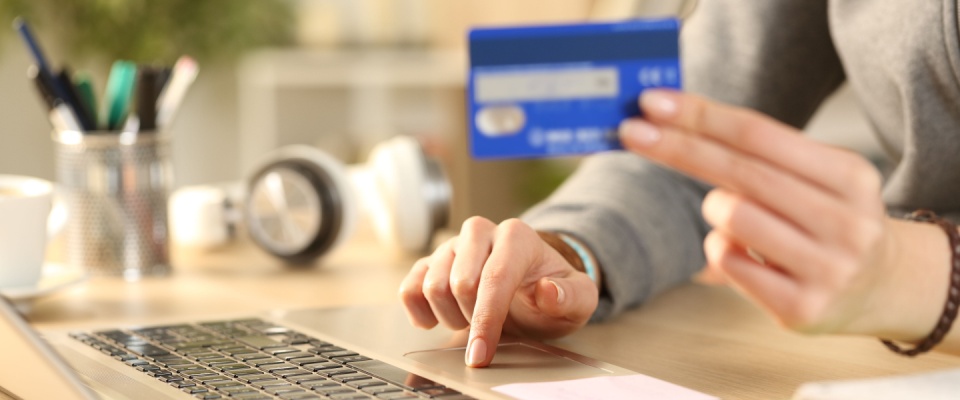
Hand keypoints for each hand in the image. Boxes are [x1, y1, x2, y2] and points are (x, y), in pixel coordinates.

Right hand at [398, 217, 597, 366]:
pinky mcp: (431, 261)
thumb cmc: (553, 292)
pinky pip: (409, 287)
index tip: (480, 353)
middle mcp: (480, 233)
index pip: (494, 278)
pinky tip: (437, 319)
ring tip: (471, 320)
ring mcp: (452, 246)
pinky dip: (419, 310)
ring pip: (431, 286)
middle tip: (489, 329)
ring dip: (449, 316)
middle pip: (458, 283)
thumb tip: (548, 292)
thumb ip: (571, 296)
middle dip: (471, 319)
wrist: (532, 285)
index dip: (486, 320)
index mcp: (516, 237)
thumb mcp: (578, 299)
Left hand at [619, 89, 899, 334]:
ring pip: (732, 218)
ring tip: (738, 219)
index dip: (700, 116)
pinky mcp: (802, 308)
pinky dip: (721, 251)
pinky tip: (748, 256)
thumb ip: (758, 153)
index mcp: (849, 175)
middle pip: (739, 172)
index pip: (758, 134)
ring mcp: (827, 268)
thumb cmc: (826, 220)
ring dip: (716, 211)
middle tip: (632, 131)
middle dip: (678, 147)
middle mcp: (846, 221)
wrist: (882, 288)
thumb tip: (671, 121)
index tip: (653, 102)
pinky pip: (728, 263)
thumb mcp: (815, 176)